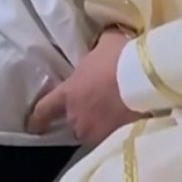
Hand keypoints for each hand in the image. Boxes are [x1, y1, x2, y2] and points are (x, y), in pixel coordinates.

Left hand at [27, 28, 141, 145]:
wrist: (147, 79)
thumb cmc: (122, 58)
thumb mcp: (107, 43)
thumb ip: (99, 46)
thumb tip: (103, 41)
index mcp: (68, 93)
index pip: (44, 109)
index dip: (37, 118)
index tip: (33, 126)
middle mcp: (76, 116)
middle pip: (72, 122)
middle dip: (81, 116)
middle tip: (96, 107)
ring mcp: (95, 131)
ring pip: (91, 133)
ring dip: (98, 126)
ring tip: (113, 116)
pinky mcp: (115, 139)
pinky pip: (110, 139)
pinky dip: (116, 132)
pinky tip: (127, 124)